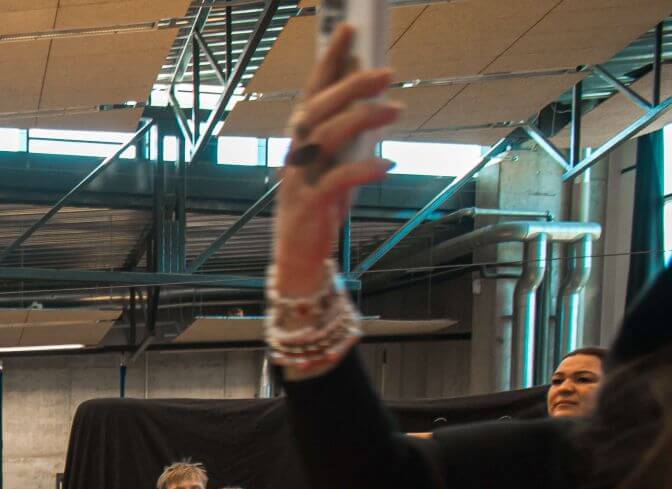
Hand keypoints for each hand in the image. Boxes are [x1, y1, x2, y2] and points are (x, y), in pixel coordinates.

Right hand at [271, 24, 400, 296]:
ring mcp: (299, 179)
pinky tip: (386, 166)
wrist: (299, 256)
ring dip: (361, 119)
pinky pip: (335, 182)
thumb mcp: (338, 160)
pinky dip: (362, 171)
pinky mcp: (309, 206)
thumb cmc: (321, 205)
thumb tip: (369, 89)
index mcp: (303, 139)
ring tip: (395, 110)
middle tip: (386, 72)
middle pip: (318, 109)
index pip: (314, 90)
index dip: (329, 60)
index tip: (347, 29)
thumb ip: (348, 128)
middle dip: (351, 85)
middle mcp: (296, 154)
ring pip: (325, 138)